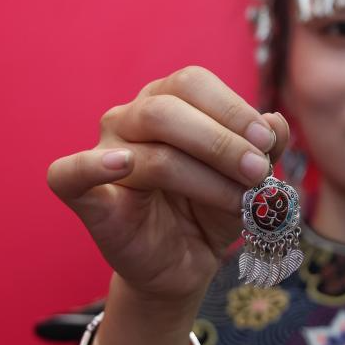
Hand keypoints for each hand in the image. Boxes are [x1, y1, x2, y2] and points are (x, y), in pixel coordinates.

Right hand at [46, 65, 288, 306]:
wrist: (186, 263)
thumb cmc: (213, 206)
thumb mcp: (251, 176)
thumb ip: (266, 147)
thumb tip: (275, 122)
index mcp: (168, 98)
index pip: (193, 82)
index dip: (233, 109)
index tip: (267, 143)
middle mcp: (131, 117)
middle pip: (166, 110)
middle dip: (221, 142)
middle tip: (257, 171)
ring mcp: (104, 153)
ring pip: (149, 152)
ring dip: (203, 176)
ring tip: (239, 198)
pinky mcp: (86, 197)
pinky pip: (68, 175)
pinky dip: (91, 166)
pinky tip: (123, 165)